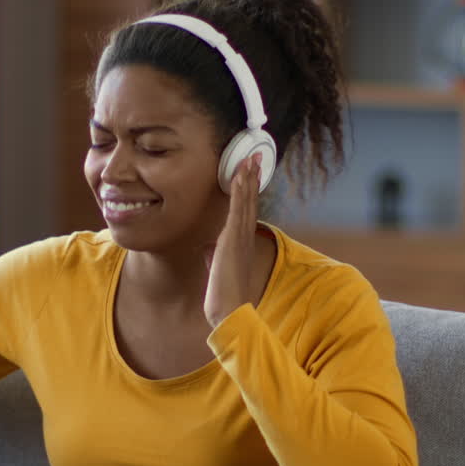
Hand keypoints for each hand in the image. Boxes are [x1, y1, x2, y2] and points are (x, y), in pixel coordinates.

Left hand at [203, 153, 261, 326]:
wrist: (229, 310)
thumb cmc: (223, 293)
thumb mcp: (216, 268)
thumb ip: (214, 254)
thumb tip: (208, 249)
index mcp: (241, 241)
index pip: (246, 208)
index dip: (249, 188)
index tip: (250, 171)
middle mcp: (244, 236)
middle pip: (250, 199)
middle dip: (252, 176)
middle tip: (255, 155)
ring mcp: (239, 236)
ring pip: (245, 200)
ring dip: (247, 178)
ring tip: (250, 158)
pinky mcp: (232, 239)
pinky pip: (237, 209)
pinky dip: (240, 191)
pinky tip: (240, 176)